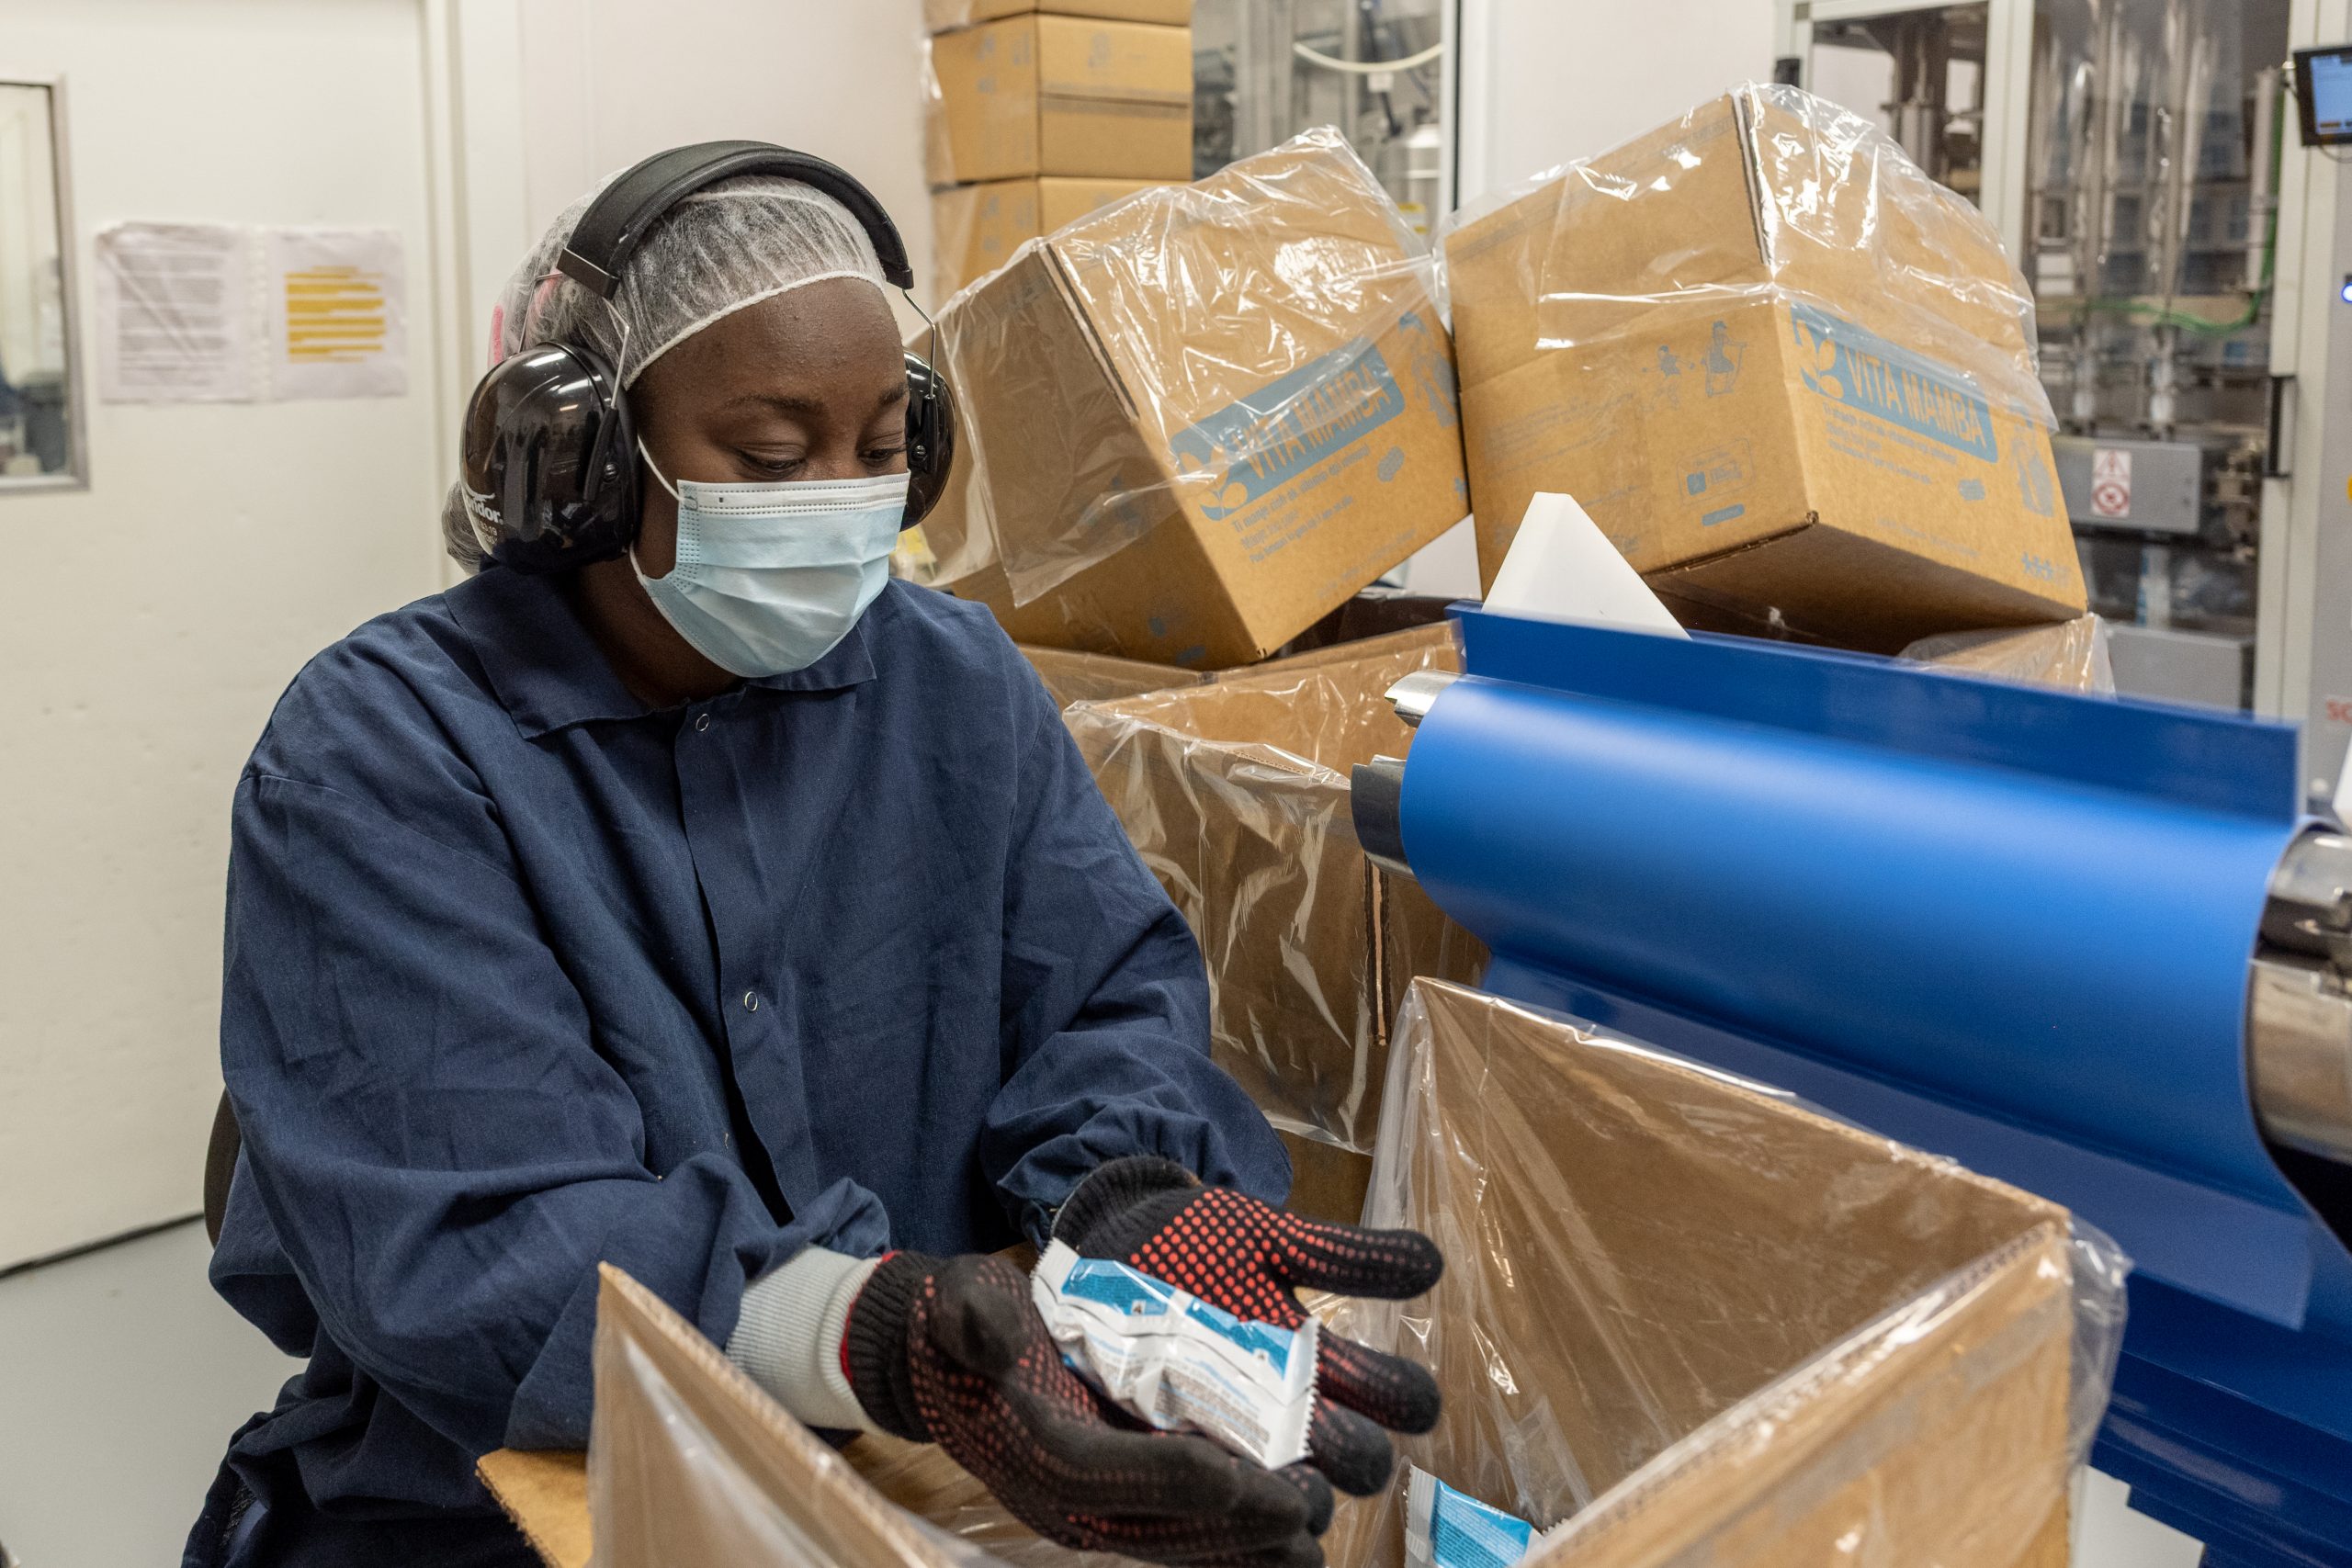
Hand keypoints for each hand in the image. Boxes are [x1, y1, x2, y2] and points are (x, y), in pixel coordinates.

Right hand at [844, 1251, 1334, 1567]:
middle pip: (1154, 1519)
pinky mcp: (1110, 1502)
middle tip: (1303, 1514)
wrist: (938, 1360)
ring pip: (1173, 1537)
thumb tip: (997, 1339)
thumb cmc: (960, 1323)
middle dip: (1229, 1523)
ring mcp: (1088, 1506)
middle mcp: (1062, 1494)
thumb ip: (975, 1318)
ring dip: (1240, 1545)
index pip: (1104, 1473)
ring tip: (1310, 1544)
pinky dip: (1226, 1543)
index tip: (1237, 1475)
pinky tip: (1279, 1547)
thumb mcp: (959, 1300)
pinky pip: (1175, 1531)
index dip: (1170, 1477)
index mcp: (1030, 1445)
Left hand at [1052, 1157, 1443, 1495]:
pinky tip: (1223, 1501)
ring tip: (1279, 1490)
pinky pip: (1207, 1504)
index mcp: (1321, 1362)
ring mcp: (1232, 1439)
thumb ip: (1341, 1255)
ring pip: (1290, 1495)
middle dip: (1358, 1457)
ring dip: (1294, 1497)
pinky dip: (1228, 1520)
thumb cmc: (1195, 1241)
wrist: (1107, 1244)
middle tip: (1346, 1452)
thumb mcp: (1265, 1238)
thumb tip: (1435, 1263)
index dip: (1406, 1400)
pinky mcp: (1169, 1454)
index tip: (1410, 1397)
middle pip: (1357, 1460)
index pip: (1395, 1399)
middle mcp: (1289, 1414)